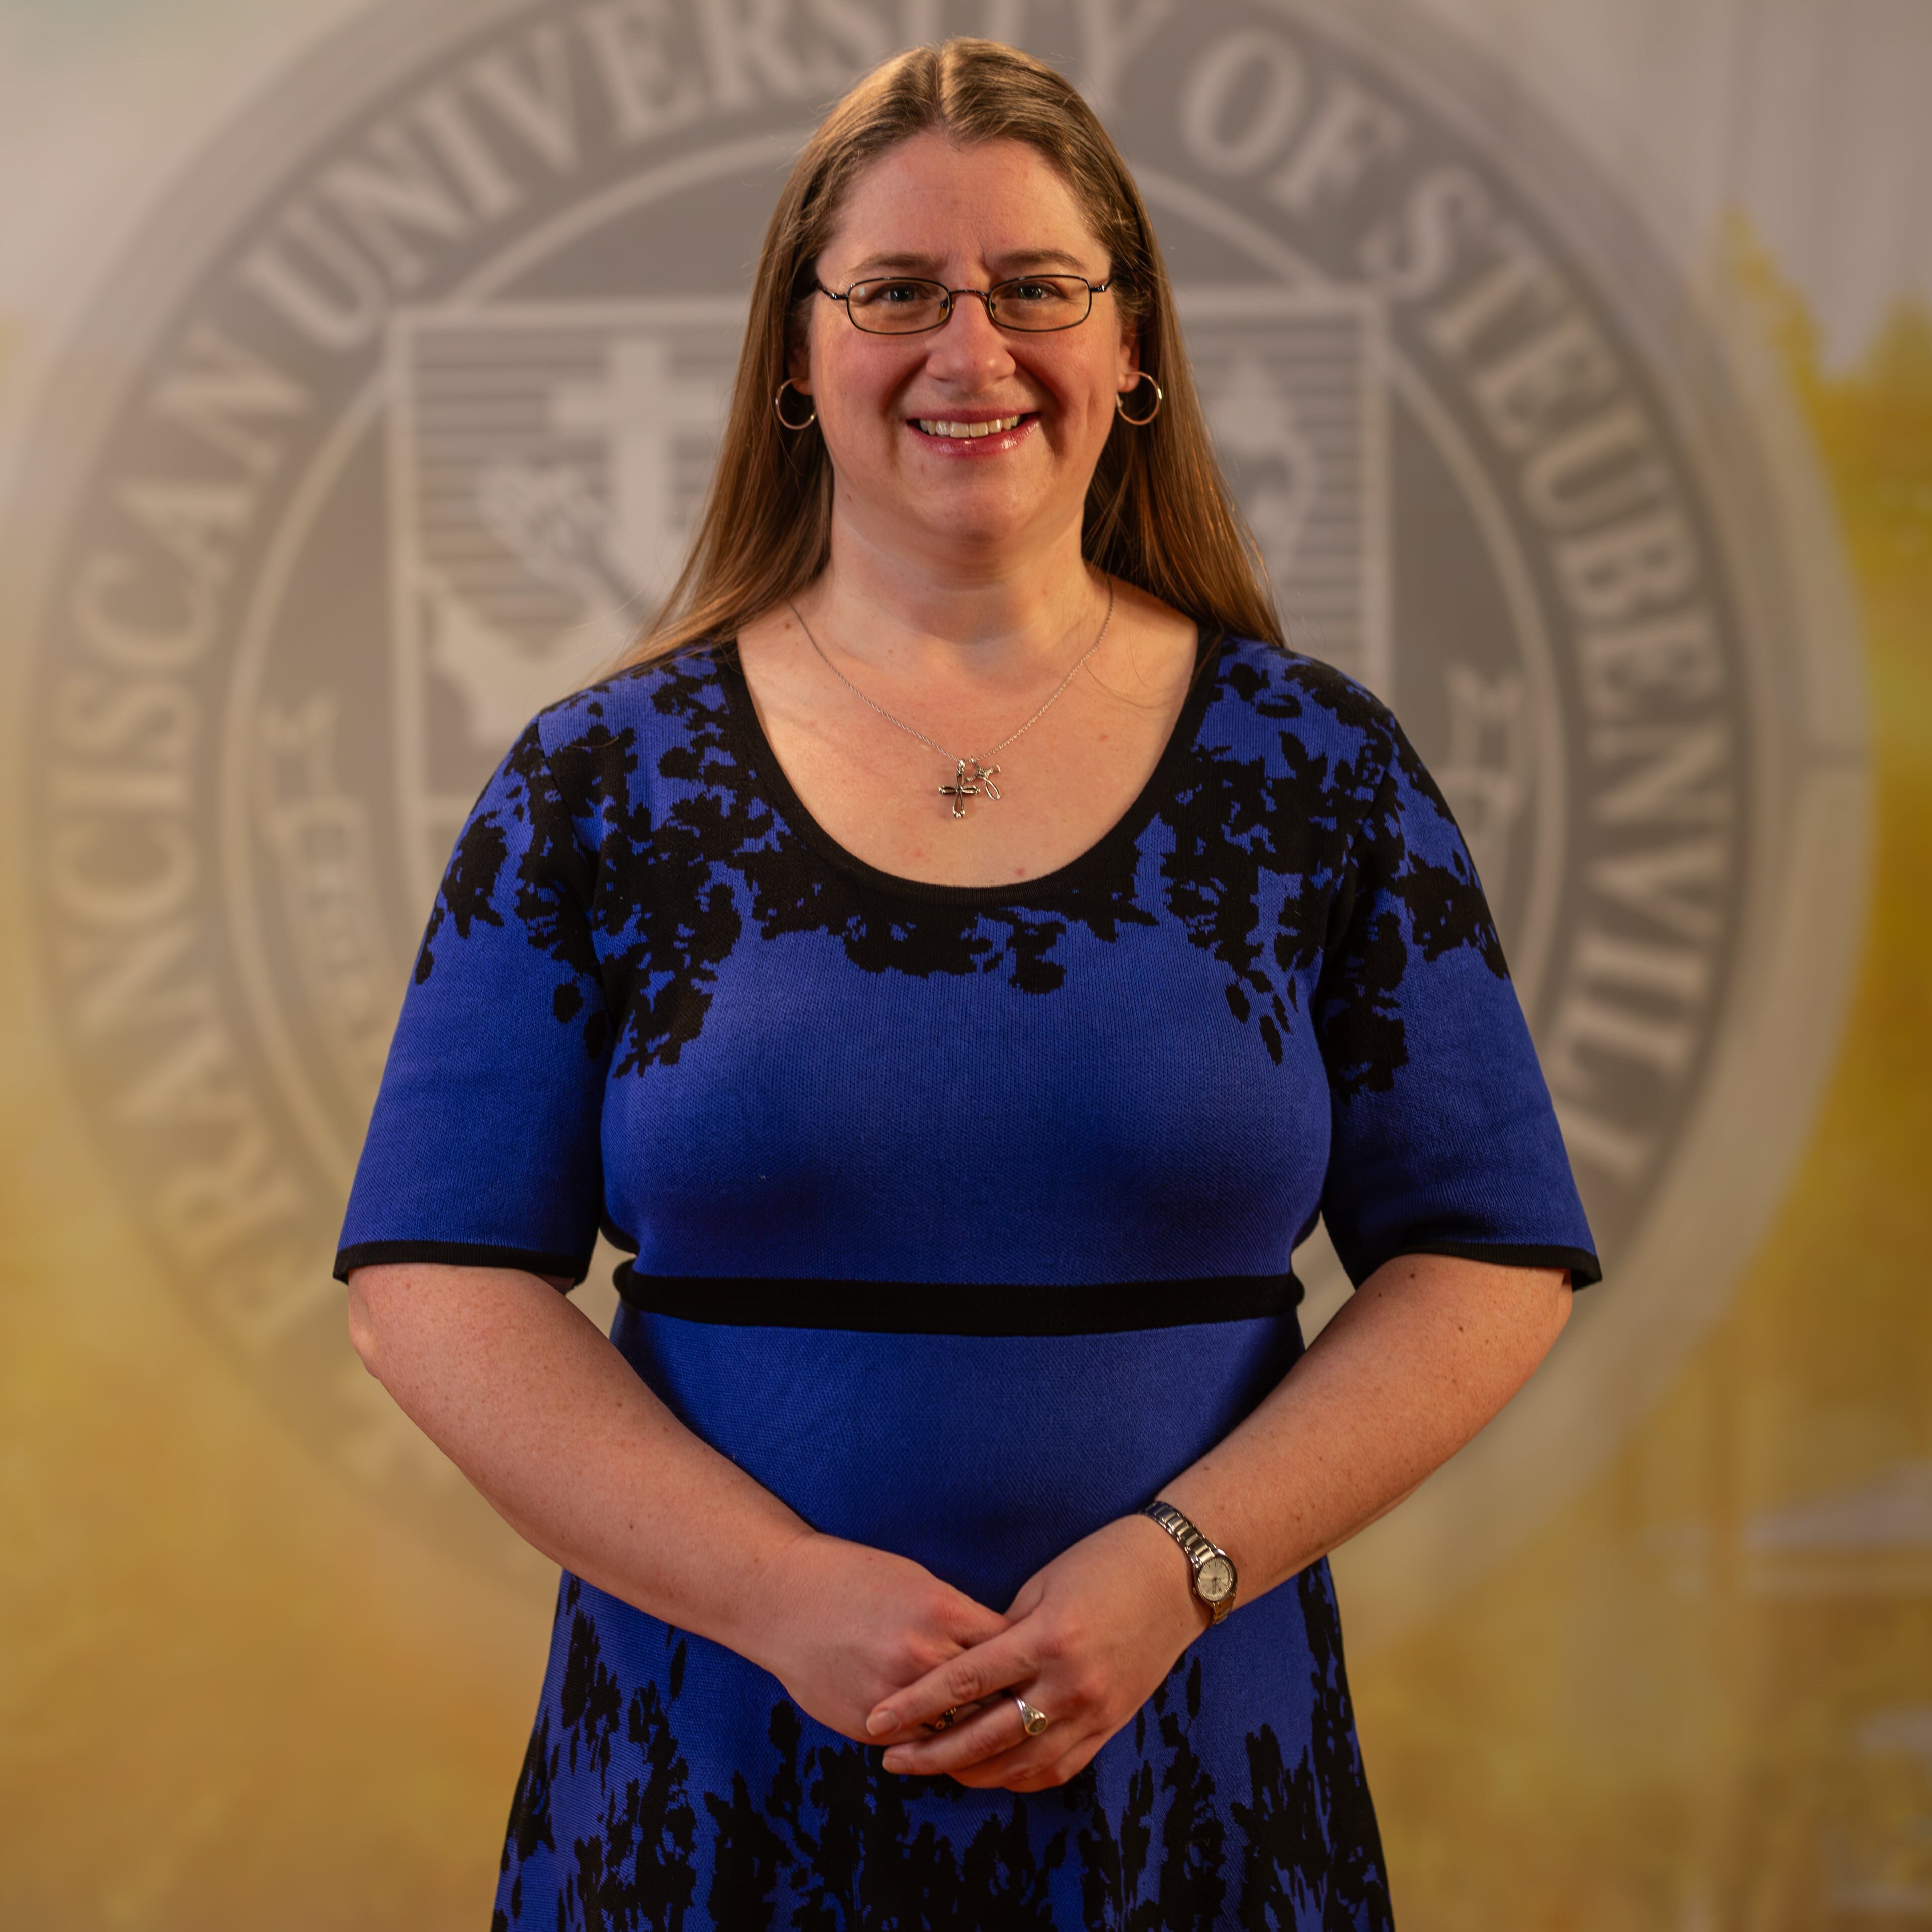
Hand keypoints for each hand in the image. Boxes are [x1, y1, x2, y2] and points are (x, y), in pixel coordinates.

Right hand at [737, 1531, 1009, 1746]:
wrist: (782, 1598)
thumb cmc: (853, 1579)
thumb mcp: (917, 1582)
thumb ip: (959, 1618)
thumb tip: (1002, 1649)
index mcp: (942, 1611)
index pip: (1009, 1647)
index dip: (1027, 1657)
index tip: (1037, 1664)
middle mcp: (923, 1656)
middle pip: (993, 1695)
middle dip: (1013, 1702)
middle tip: (1031, 1708)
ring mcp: (895, 1697)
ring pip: (960, 1731)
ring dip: (980, 1734)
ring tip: (1001, 1736)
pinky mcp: (869, 1727)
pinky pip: (920, 1745)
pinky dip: (938, 1744)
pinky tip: (952, 1743)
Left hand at [865, 1514, 1204, 1789]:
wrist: (1177, 1577)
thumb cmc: (1103, 1563)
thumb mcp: (1043, 1585)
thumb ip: (1003, 1633)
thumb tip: (963, 1670)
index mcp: (1046, 1638)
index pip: (964, 1683)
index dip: (915, 1705)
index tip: (877, 1720)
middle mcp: (1069, 1683)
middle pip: (985, 1735)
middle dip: (931, 1752)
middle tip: (891, 1759)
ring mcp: (1094, 1710)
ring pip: (1020, 1763)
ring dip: (971, 1772)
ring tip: (933, 1768)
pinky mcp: (1112, 1724)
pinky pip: (1058, 1767)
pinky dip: (1019, 1776)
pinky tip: (991, 1774)